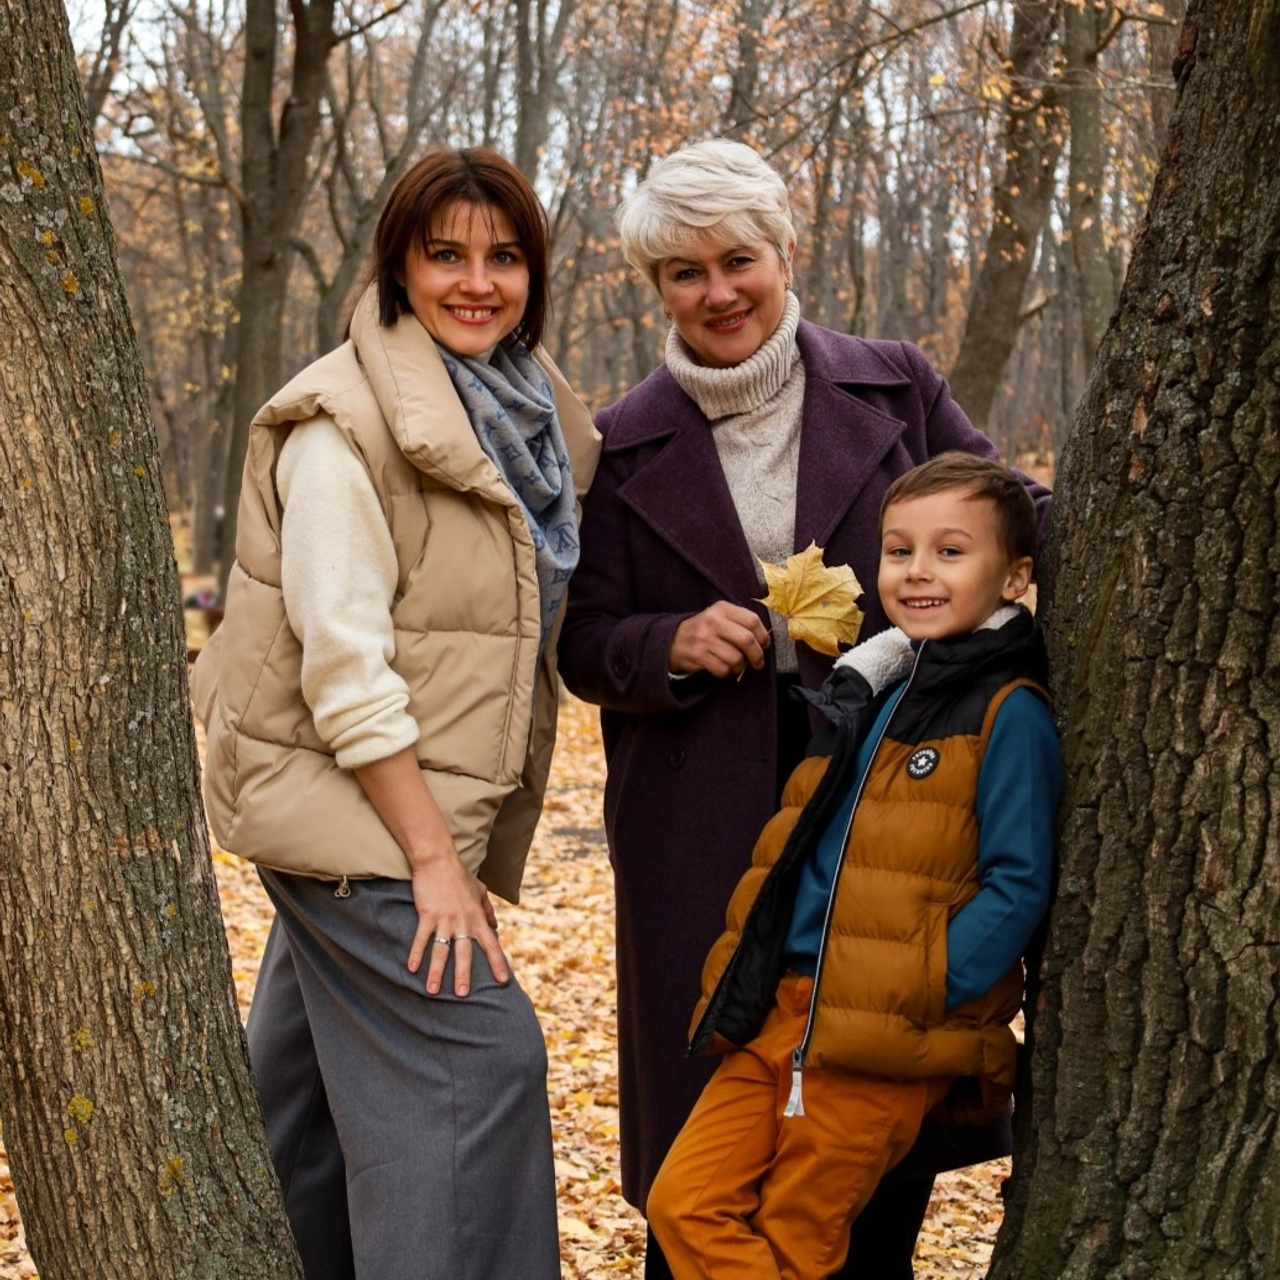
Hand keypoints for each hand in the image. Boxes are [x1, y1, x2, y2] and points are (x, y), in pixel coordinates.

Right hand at [407, 854, 508, 997]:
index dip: (497, 962)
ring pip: (441, 950)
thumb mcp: (479, 890)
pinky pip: (421, 938)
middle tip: (463, 995)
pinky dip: (416, 953)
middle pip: (465, 953)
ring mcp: (445, 919)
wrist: (438, 860)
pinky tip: (411, 968)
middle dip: (464, 975)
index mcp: (477, 917)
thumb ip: (488, 908)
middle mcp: (463, 921)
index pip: (491, 943)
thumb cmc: (459, 875)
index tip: (503, 980)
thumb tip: (496, 925)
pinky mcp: (427, 915)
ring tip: (433, 991)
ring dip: (437, 972)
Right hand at [668, 601, 770, 678]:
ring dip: (739, 666)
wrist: (673, 639)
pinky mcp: (698, 655)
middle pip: (747, 640)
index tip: (764, 644)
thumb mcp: (720, 616)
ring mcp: (704, 638)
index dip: (763, 635)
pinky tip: (722, 667)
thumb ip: (741, 622)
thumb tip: (765, 640)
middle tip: (758, 662)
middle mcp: (713, 621)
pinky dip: (726, 672)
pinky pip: (723, 669)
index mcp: (722, 608)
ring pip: (736, 658)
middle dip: (757, 655)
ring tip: (735, 664)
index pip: (752, 620)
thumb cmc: (705, 630)